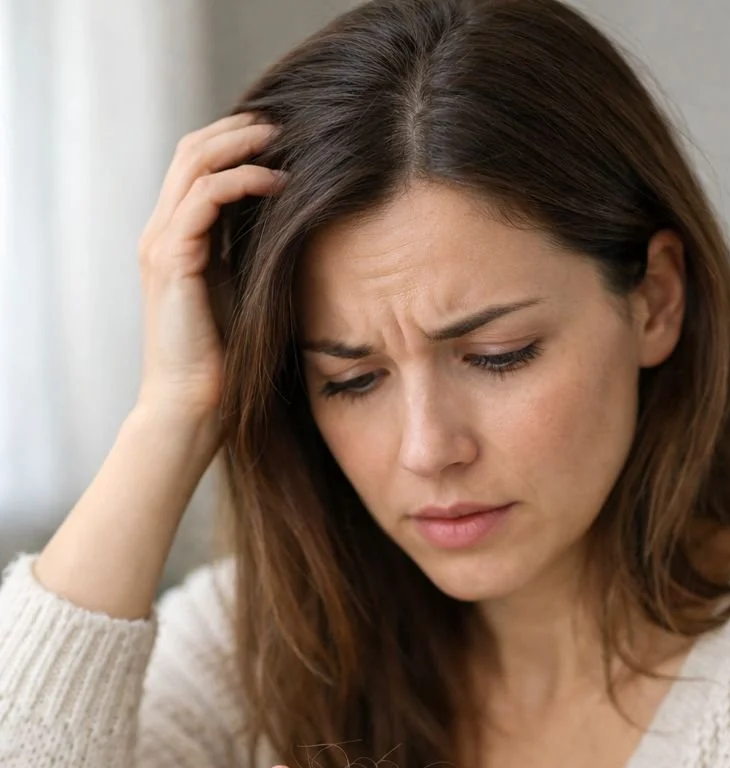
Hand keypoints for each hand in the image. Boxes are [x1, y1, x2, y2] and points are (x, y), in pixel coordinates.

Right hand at [136, 112, 286, 420]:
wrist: (192, 406)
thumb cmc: (224, 360)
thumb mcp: (241, 293)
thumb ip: (250, 255)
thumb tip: (292, 223)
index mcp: (175, 238)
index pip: (197, 165)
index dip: (235, 141)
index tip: (282, 137)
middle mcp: (161, 233)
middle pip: (192, 150)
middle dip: (239, 129)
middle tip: (286, 124)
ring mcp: (161, 244)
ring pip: (194, 163)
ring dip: (242, 144)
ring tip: (284, 141)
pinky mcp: (171, 260)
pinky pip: (204, 198)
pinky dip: (241, 181)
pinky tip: (278, 184)